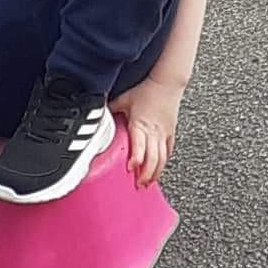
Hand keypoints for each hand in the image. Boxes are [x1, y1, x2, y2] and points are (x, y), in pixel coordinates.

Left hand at [110, 70, 183, 186]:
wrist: (167, 83)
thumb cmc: (146, 90)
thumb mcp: (124, 99)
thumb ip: (110, 109)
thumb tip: (96, 115)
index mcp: (140, 124)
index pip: (140, 146)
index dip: (136, 159)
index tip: (130, 169)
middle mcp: (153, 132)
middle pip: (152, 158)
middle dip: (146, 173)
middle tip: (139, 184)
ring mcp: (164, 134)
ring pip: (162, 158)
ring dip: (155, 172)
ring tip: (148, 182)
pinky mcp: (170, 133)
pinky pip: (168, 151)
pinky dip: (164, 162)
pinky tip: (159, 169)